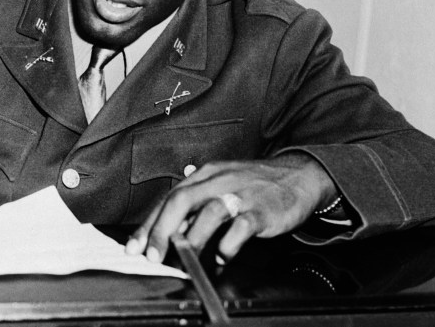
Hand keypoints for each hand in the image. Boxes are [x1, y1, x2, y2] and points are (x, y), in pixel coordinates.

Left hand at [125, 153, 336, 263]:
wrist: (298, 176)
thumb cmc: (255, 185)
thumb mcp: (221, 184)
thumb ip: (196, 203)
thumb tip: (166, 226)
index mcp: (206, 175)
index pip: (169, 197)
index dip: (150, 223)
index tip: (135, 245)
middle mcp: (220, 181)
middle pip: (183, 200)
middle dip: (162, 229)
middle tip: (152, 255)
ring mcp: (242, 194)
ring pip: (210, 211)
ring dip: (192, 238)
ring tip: (184, 259)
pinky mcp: (263, 210)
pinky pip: (243, 226)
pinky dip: (230, 244)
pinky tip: (223, 256)